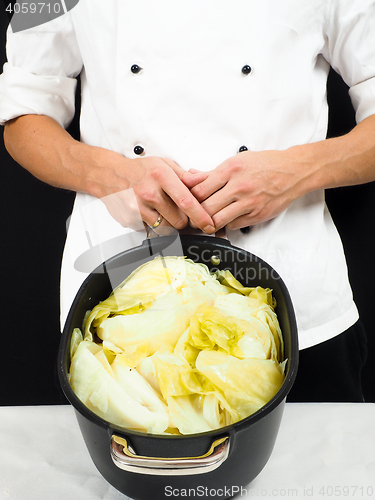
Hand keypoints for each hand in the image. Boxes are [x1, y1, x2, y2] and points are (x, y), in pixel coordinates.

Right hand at [90, 149, 214, 232]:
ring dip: (169, 222)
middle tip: (179, 211)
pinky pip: (151, 229)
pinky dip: (155, 224)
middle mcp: (149, 193)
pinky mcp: (131, 220)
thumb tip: (204, 179)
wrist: (109, 175)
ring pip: (166, 228)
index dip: (200, 216)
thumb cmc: (139, 170)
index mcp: (161, 177)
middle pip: (179, 220)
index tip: (209, 224)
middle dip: (183, 219)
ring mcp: (138, 208)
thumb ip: (185, 175)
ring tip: (162, 209)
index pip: (186, 201)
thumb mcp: (164, 164)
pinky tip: (149, 211)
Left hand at [185, 150, 304, 229]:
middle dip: (195, 215)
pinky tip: (226, 219)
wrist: (293, 171)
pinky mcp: (256, 215)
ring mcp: (248, 202)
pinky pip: (233, 225)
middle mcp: (239, 187)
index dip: (189, 199)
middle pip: (206, 208)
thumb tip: (189, 177)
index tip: (186, 202)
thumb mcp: (236, 161)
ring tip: (206, 221)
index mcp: (230, 170)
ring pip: (218, 220)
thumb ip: (210, 172)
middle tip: (191, 217)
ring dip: (209, 223)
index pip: (199, 190)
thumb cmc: (265, 164)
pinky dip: (226, 224)